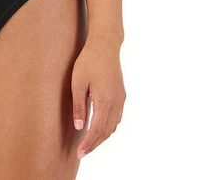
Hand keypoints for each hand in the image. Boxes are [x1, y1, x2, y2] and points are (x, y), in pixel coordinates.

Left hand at [71, 39, 125, 159]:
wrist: (105, 45)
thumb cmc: (88, 61)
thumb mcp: (78, 83)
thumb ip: (79, 106)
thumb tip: (79, 127)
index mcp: (105, 101)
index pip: (97, 130)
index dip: (88, 143)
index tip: (79, 153)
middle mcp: (116, 103)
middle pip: (106, 131)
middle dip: (94, 144)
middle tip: (82, 152)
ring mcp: (121, 99)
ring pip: (113, 126)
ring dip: (102, 137)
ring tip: (89, 143)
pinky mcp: (121, 95)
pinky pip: (116, 117)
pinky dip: (108, 127)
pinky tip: (100, 128)